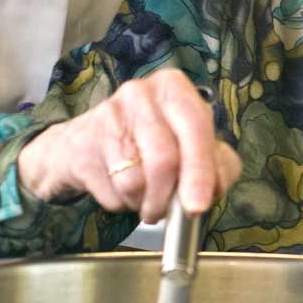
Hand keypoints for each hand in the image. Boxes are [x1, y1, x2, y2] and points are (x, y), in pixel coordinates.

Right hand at [15, 69, 240, 224]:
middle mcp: (140, 93)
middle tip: (170, 215)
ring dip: (145, 203)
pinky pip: (112, 191)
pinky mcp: (83, 143)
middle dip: (170, 197)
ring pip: (134, 181)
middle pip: (163, 158)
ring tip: (146, 196)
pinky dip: (123, 203)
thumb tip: (215, 189)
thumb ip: (218, 164)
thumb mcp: (193, 143)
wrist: (86, 142)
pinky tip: (122, 189)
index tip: (198, 205)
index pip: (195, 128)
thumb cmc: (151, 141)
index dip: (200, 171)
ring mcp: (108, 116)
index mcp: (174, 87)